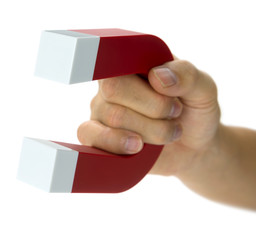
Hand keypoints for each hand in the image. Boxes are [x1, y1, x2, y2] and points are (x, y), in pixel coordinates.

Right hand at [77, 59, 220, 175]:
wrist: (194, 149)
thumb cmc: (194, 113)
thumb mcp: (204, 89)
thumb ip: (186, 76)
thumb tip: (157, 77)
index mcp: (133, 66)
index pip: (120, 59)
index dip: (141, 74)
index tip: (164, 88)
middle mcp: (111, 87)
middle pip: (114, 89)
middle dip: (154, 106)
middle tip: (175, 113)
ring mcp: (102, 113)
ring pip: (113, 117)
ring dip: (151, 130)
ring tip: (170, 133)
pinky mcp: (99, 138)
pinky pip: (89, 136)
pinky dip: (114, 143)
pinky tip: (137, 147)